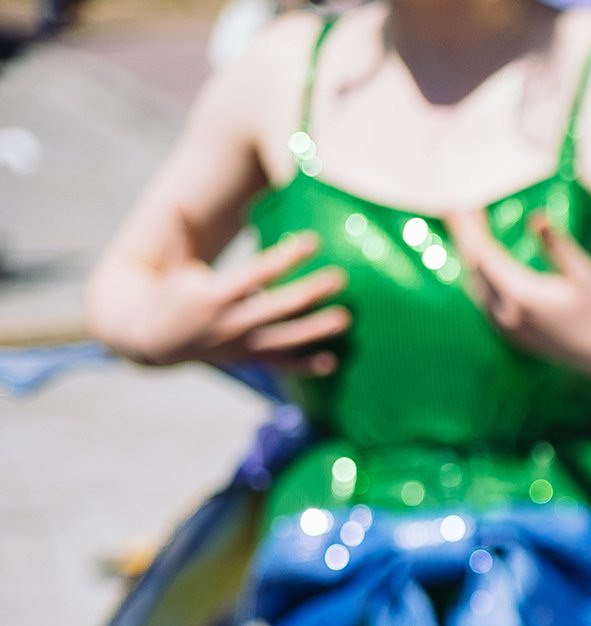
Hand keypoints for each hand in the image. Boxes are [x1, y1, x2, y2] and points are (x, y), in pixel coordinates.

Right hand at [111, 231, 349, 373]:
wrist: (154, 340)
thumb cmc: (170, 294)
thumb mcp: (176, 264)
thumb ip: (183, 235)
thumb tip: (177, 203)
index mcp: (214, 293)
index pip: (258, 271)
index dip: (287, 256)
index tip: (314, 240)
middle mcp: (231, 321)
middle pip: (279, 305)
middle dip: (311, 291)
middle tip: (341, 278)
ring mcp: (242, 344)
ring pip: (286, 339)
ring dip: (317, 330)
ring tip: (346, 319)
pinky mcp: (248, 360)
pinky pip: (281, 366)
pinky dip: (306, 366)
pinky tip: (332, 362)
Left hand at [451, 209, 590, 382]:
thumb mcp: (583, 274)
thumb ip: (557, 245)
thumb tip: (536, 218)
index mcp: (523, 295)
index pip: (484, 255)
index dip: (470, 228)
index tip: (460, 206)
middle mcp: (508, 314)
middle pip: (474, 268)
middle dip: (464, 237)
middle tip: (454, 211)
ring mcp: (507, 328)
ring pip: (475, 287)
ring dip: (469, 257)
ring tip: (467, 232)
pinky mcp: (511, 336)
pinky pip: (484, 302)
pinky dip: (478, 278)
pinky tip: (480, 263)